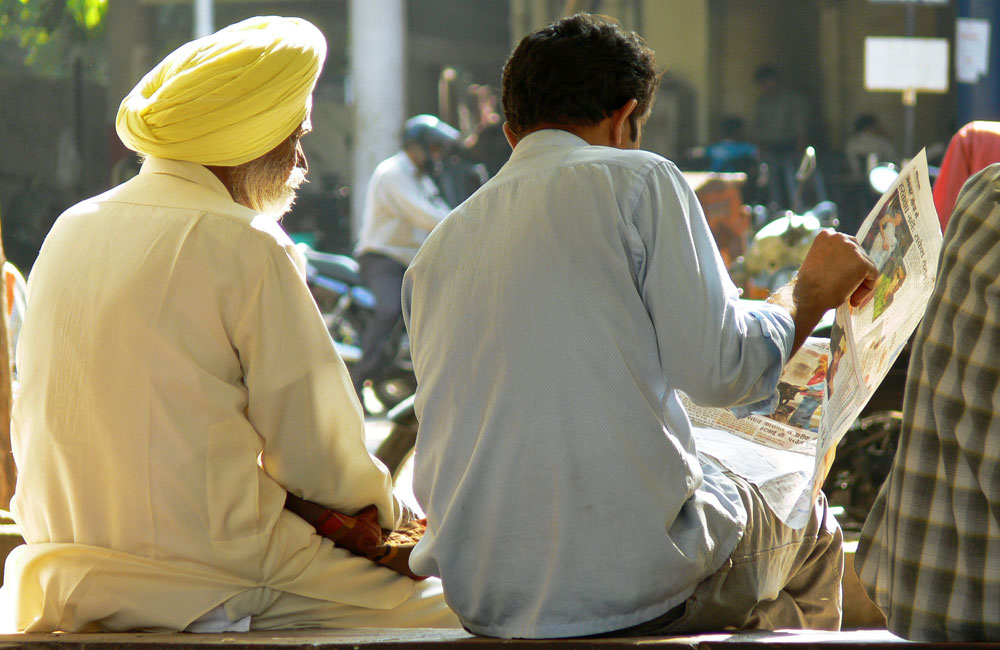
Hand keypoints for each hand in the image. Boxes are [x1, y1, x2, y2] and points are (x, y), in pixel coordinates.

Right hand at [768, 230, 877, 354]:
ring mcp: (852, 248)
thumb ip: (833, 258)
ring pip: (866, 265)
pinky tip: (854, 300)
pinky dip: (867, 288)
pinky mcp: (862, 262)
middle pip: (858, 253)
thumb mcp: (818, 263)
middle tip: (848, 289)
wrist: (808, 296)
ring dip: (860, 282)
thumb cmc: (808, 286)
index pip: (845, 246)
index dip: (846, 263)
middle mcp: (840, 237)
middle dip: (855, 271)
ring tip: (850, 298)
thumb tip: (849, 266)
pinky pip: (872, 275)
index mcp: (826, 235)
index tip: (840, 279)